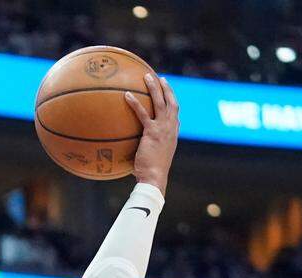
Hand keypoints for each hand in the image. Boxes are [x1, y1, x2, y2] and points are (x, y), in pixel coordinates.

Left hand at [125, 74, 178, 195]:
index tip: (167, 91)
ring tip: (146, 76)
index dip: (172, 101)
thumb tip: (134, 146)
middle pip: (171, 102)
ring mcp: (163, 129)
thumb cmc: (151, 171)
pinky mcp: (152, 132)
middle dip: (166, 88)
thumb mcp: (153, 156)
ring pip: (160, 102)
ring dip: (153, 88)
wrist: (154, 177)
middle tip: (159, 78)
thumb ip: (148, 147)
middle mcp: (171, 128)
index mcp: (173, 133)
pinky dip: (135, 103)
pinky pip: (142, 114)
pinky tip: (126, 95)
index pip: (175, 113)